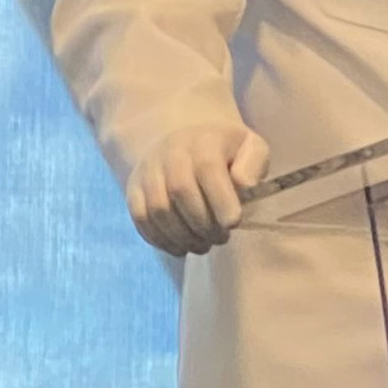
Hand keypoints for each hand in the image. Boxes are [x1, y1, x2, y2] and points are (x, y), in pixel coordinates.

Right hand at [125, 124, 270, 255]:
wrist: (184, 141)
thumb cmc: (225, 153)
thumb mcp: (251, 148)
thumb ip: (254, 164)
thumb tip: (243, 185)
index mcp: (204, 141)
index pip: (207, 168)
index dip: (220, 200)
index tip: (233, 223)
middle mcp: (170, 152)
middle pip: (180, 190)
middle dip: (203, 223)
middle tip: (220, 238)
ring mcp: (148, 171)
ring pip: (158, 208)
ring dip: (182, 236)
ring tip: (203, 245)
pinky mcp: (133, 189)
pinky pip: (140, 218)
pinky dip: (161, 239)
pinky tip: (181, 247)